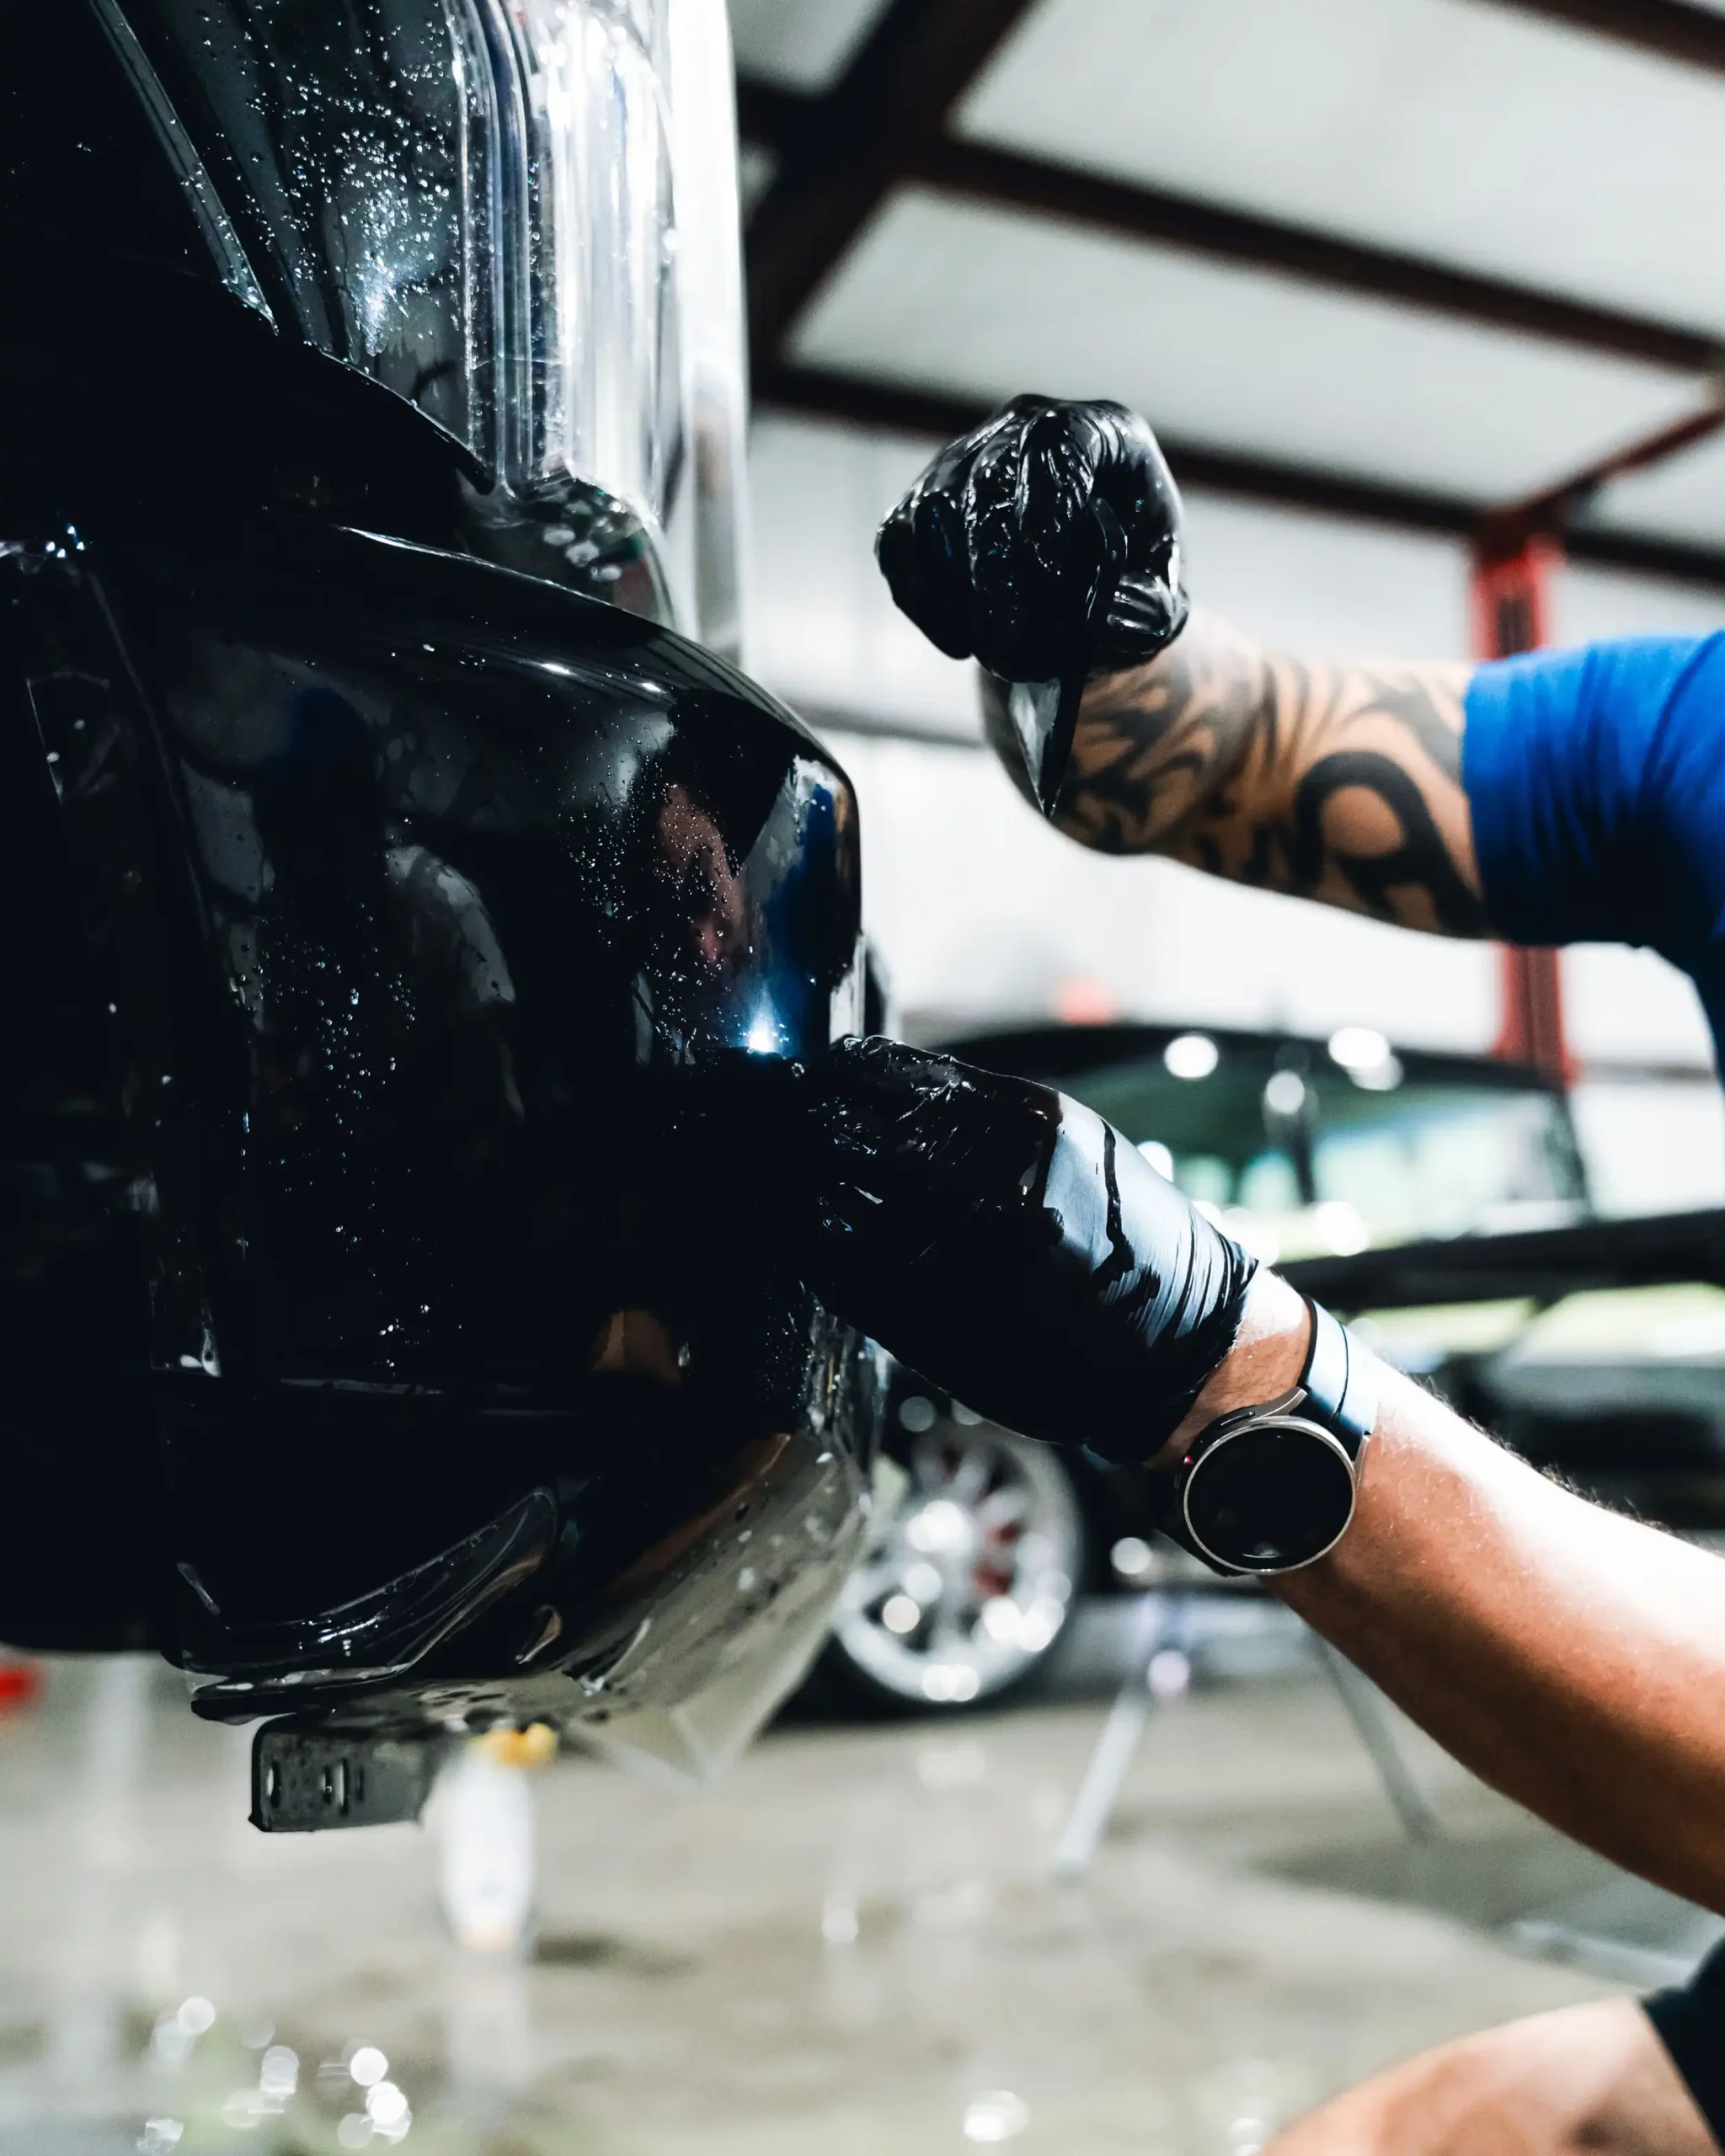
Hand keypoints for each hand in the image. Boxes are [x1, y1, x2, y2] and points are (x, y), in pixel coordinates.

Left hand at [792, 1036, 1255, 1460]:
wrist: (1176, 1349)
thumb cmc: (1126, 1241)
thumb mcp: (1078, 1148)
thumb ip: (991, 1118)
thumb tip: (890, 1084)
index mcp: (1029, 1126)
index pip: (900, 1078)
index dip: (842, 1074)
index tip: (816, 1073)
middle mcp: (990, 1184)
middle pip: (855, 1134)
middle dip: (803, 1123)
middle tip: (770, 1118)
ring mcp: (957, 1257)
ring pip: (837, 1200)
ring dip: (793, 1180)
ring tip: (771, 1167)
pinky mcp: (937, 1321)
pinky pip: (843, 1271)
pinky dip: (809, 1244)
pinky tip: (797, 1228)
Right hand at [874, 395, 1189, 688]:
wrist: (1087, 599)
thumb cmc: (1131, 591)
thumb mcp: (1161, 607)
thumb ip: (1144, 612)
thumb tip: (1097, 616)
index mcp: (1103, 435)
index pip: (1061, 441)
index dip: (1046, 502)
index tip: (1045, 574)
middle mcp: (1027, 429)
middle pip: (988, 478)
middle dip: (994, 571)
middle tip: (1008, 650)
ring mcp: (966, 458)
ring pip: (935, 509)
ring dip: (955, 590)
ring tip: (988, 652)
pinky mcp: (923, 499)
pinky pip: (899, 541)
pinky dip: (920, 597)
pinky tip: (958, 641)